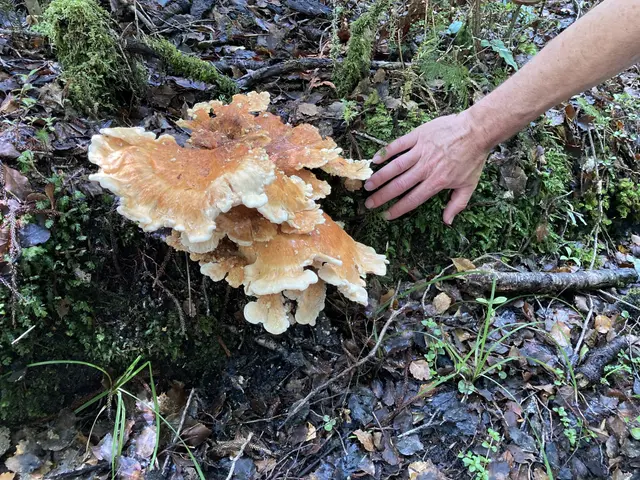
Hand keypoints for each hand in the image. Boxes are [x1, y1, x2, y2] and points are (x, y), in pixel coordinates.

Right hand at [363, 110, 489, 224]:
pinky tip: (375, 160)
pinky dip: (386, 152)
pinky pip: (399, 145)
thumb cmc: (473, 158)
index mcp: (437, 182)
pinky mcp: (419, 136)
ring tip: (368, 185)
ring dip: (380, 176)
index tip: (386, 215)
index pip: (413, 199)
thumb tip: (447, 221)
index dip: (398, 209)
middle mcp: (426, 168)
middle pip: (400, 185)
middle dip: (382, 196)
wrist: (477, 130)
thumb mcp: (469, 185)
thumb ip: (457, 204)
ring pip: (396, 166)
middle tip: (369, 203)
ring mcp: (421, 151)